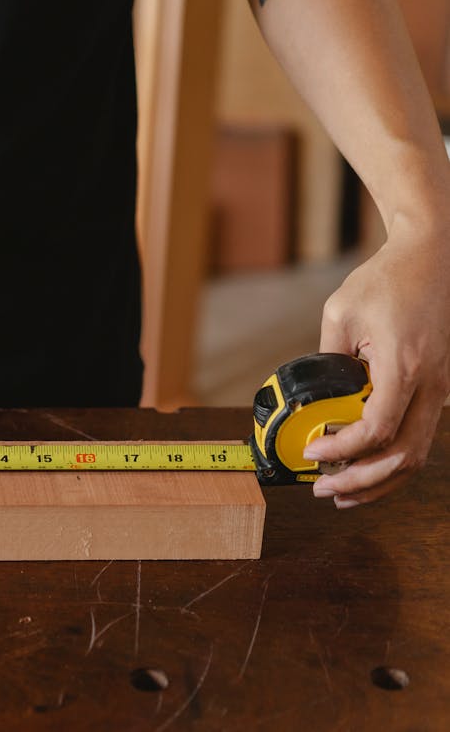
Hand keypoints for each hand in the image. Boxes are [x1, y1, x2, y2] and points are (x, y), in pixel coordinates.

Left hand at [306, 225, 449, 506]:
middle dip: (360, 480)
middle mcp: (432, 384)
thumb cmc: (386, 280)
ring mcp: (442, 389)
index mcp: (404, 366)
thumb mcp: (340, 314)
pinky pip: (421, 436)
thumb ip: (325, 358)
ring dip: (380, 480)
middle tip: (323, 488)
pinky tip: (366, 467)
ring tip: (342, 491)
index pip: (377, 429)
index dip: (343, 450)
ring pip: (418, 454)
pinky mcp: (440, 389)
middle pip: (403, 455)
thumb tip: (311, 397)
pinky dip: (394, 460)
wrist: (433, 257)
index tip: (312, 450)